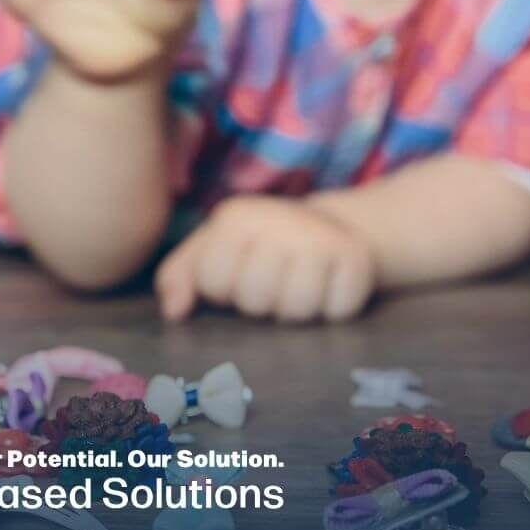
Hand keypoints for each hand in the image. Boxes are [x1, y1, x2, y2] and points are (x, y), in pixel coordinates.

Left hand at [155, 196, 375, 323]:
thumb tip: (174, 312)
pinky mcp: (356, 258)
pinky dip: (330, 309)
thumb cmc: (257, 248)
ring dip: (294, 310)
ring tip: (296, 285)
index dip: (222, 290)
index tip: (237, 274)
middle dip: (259, 303)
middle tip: (271, 281)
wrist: (328, 227)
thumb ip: (178, 277)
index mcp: (236, 217)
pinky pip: (335, 311)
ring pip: (295, 310)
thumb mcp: (210, 252)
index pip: (212, 280)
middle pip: (254, 299)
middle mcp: (278, 220)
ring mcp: (320, 237)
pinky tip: (326, 285)